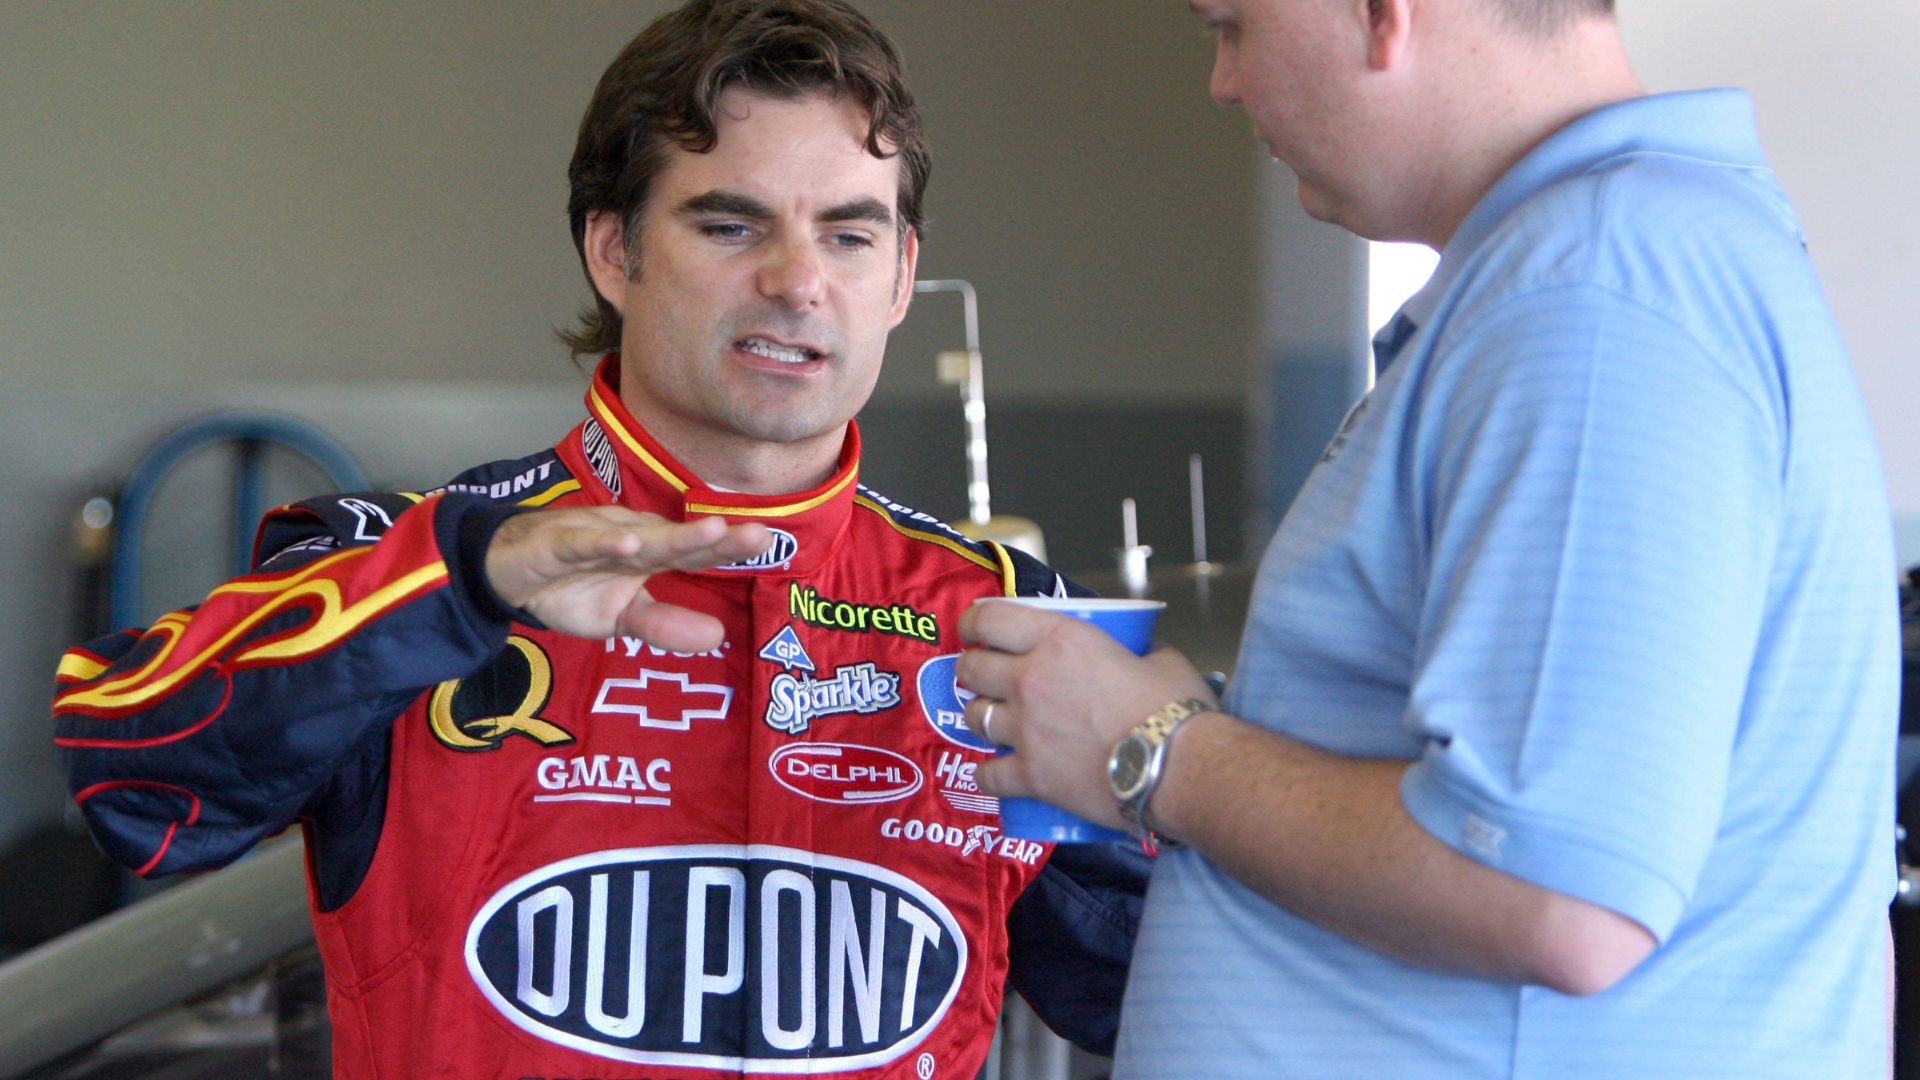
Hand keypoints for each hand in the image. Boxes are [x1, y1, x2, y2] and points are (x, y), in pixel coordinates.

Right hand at [485, 506, 771, 650]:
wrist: (499, 570)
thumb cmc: (567, 587)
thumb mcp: (619, 618)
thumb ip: (664, 625)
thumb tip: (718, 636)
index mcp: (647, 555)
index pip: (694, 553)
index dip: (728, 549)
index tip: (769, 545)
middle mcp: (628, 539)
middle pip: (676, 540)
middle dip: (716, 537)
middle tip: (759, 535)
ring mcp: (594, 538)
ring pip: (637, 538)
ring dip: (673, 536)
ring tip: (713, 531)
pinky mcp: (556, 544)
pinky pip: (581, 544)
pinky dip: (603, 544)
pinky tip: (627, 546)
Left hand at [954, 602, 1215, 829]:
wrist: (1180, 769)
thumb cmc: (1176, 711)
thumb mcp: (1161, 659)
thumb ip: (1142, 651)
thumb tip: (1142, 655)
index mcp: (1060, 640)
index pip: (991, 619)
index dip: (972, 622)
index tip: (972, 630)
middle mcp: (1031, 680)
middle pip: (971, 669)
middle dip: (971, 670)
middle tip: (983, 676)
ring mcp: (1026, 730)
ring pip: (973, 718)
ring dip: (979, 717)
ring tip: (992, 721)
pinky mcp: (1031, 776)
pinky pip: (988, 775)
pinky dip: (986, 774)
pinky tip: (991, 773)